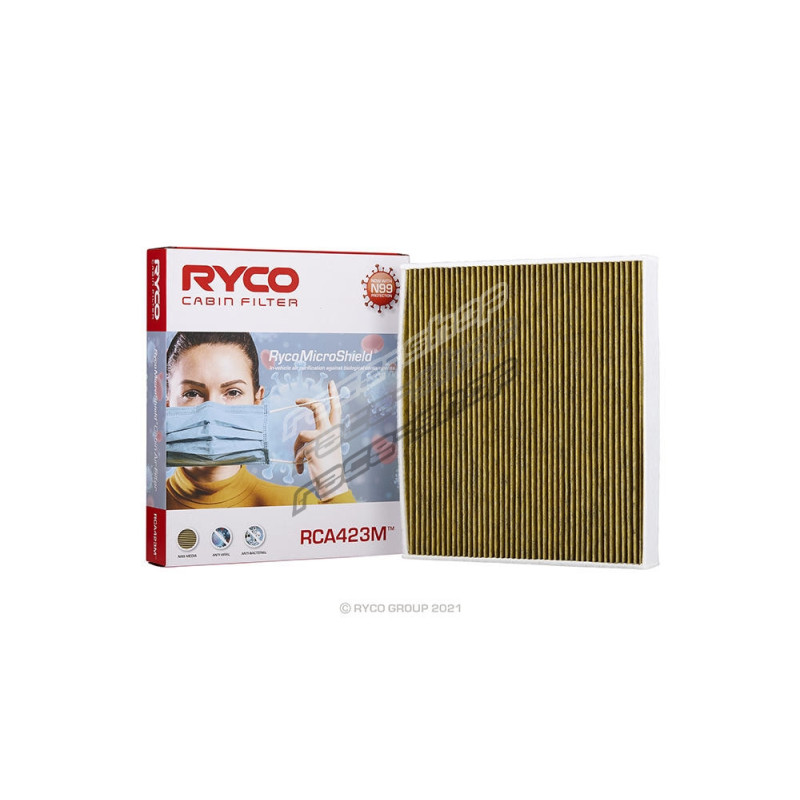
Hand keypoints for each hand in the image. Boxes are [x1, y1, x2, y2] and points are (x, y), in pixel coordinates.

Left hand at [293, 380, 349, 500]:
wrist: (331, 482)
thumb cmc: (328, 468)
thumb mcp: (325, 450)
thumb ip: (318, 439)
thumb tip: (302, 436)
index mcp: (335, 431)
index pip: (336, 409)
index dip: (333, 395)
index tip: (330, 383)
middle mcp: (330, 431)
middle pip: (318, 408)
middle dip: (307, 402)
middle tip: (297, 400)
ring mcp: (321, 437)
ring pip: (300, 434)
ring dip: (296, 449)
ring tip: (299, 461)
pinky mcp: (312, 446)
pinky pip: (298, 450)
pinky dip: (297, 460)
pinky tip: (301, 469)